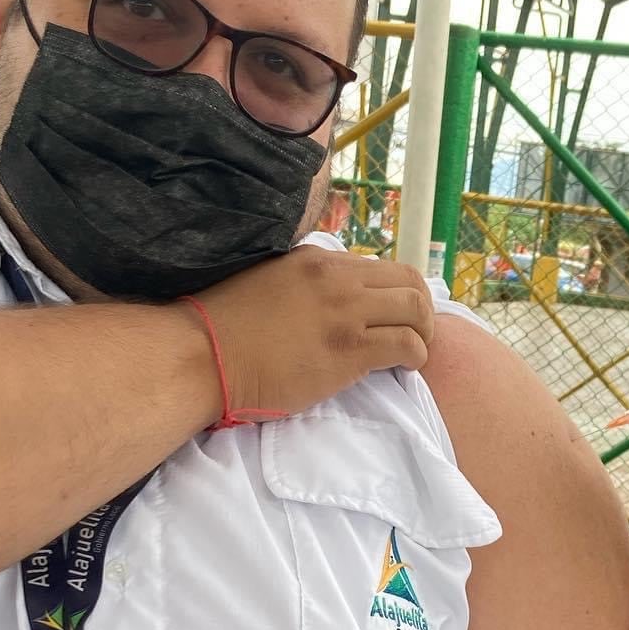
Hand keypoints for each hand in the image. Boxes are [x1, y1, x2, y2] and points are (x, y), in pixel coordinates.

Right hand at [192, 246, 435, 416]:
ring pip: (416, 310)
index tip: (394, 315)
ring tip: (415, 352)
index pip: (381, 266)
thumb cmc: (227, 328)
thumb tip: (329, 292)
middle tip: (416, 333)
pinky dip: (416, 357)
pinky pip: (406, 345)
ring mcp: (345, 313)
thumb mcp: (269, 280)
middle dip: (422, 309)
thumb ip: (304, 281)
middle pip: (408, 281)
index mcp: (317, 260)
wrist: (204, 356)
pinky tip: (405, 368)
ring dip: (424, 332)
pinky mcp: (349, 351)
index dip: (397, 293)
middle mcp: (337, 280)